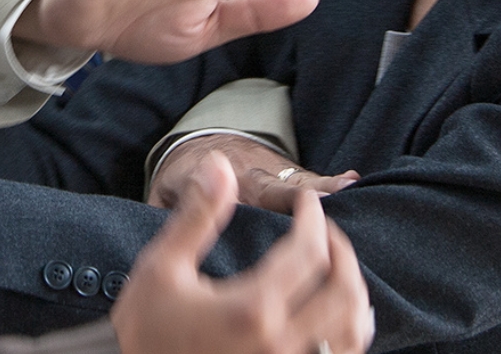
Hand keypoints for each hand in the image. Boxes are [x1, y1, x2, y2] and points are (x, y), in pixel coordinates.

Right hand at [113, 152, 374, 353]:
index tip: (309, 202)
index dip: (314, 218)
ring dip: (354, 293)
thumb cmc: (147, 329)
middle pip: (344, 290)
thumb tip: (220, 165)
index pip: (308, 252)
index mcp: (251, 308)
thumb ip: (197, 215)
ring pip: (352, 330)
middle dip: (342, 252)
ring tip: (337, 268)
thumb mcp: (161, 267)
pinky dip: (351, 331)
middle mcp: (280, 343)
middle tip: (326, 231)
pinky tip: (337, 315)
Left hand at [149, 135, 357, 212]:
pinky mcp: (283, 178)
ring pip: (300, 182)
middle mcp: (254, 176)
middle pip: (282, 187)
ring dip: (324, 185)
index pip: (251, 192)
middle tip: (333, 192)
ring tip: (351, 184)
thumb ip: (172, 202)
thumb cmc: (179, 177)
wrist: (193, 143)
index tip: (290, 196)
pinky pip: (307, 181)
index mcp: (226, 182)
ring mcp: (270, 175)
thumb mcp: (164, 189)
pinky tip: (354, 181)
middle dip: (305, 191)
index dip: (268, 196)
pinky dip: (330, 181)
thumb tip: (162, 215)